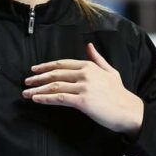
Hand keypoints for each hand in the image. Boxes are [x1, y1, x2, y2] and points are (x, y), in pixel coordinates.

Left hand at [22, 42, 143, 133]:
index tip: (34, 70)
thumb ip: (98, 58)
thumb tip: (89, 45)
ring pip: (55, 86)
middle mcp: (85, 74)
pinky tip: (37, 100)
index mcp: (89, 66)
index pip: (62, 64)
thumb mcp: (110, 71)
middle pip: (55, 74)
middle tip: (26, 82)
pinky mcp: (82, 101)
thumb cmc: (120, 93)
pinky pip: (59, 98)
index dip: (46, 66)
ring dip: (38, 89)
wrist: (129, 110)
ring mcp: (83, 87)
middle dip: (38, 78)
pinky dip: (46, 98)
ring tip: (27, 93)